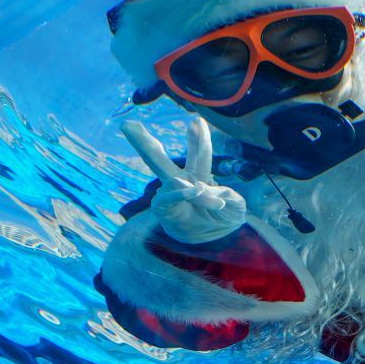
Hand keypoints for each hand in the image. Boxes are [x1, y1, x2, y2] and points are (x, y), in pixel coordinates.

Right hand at [121, 117, 246, 243]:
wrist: (217, 242)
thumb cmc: (224, 218)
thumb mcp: (236, 206)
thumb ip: (228, 195)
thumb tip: (207, 191)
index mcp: (199, 175)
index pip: (199, 154)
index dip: (198, 139)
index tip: (197, 120)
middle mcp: (181, 181)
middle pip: (160, 158)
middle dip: (144, 142)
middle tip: (128, 125)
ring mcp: (170, 194)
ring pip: (169, 180)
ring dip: (189, 187)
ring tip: (205, 195)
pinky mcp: (164, 209)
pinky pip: (167, 198)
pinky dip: (181, 193)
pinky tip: (194, 191)